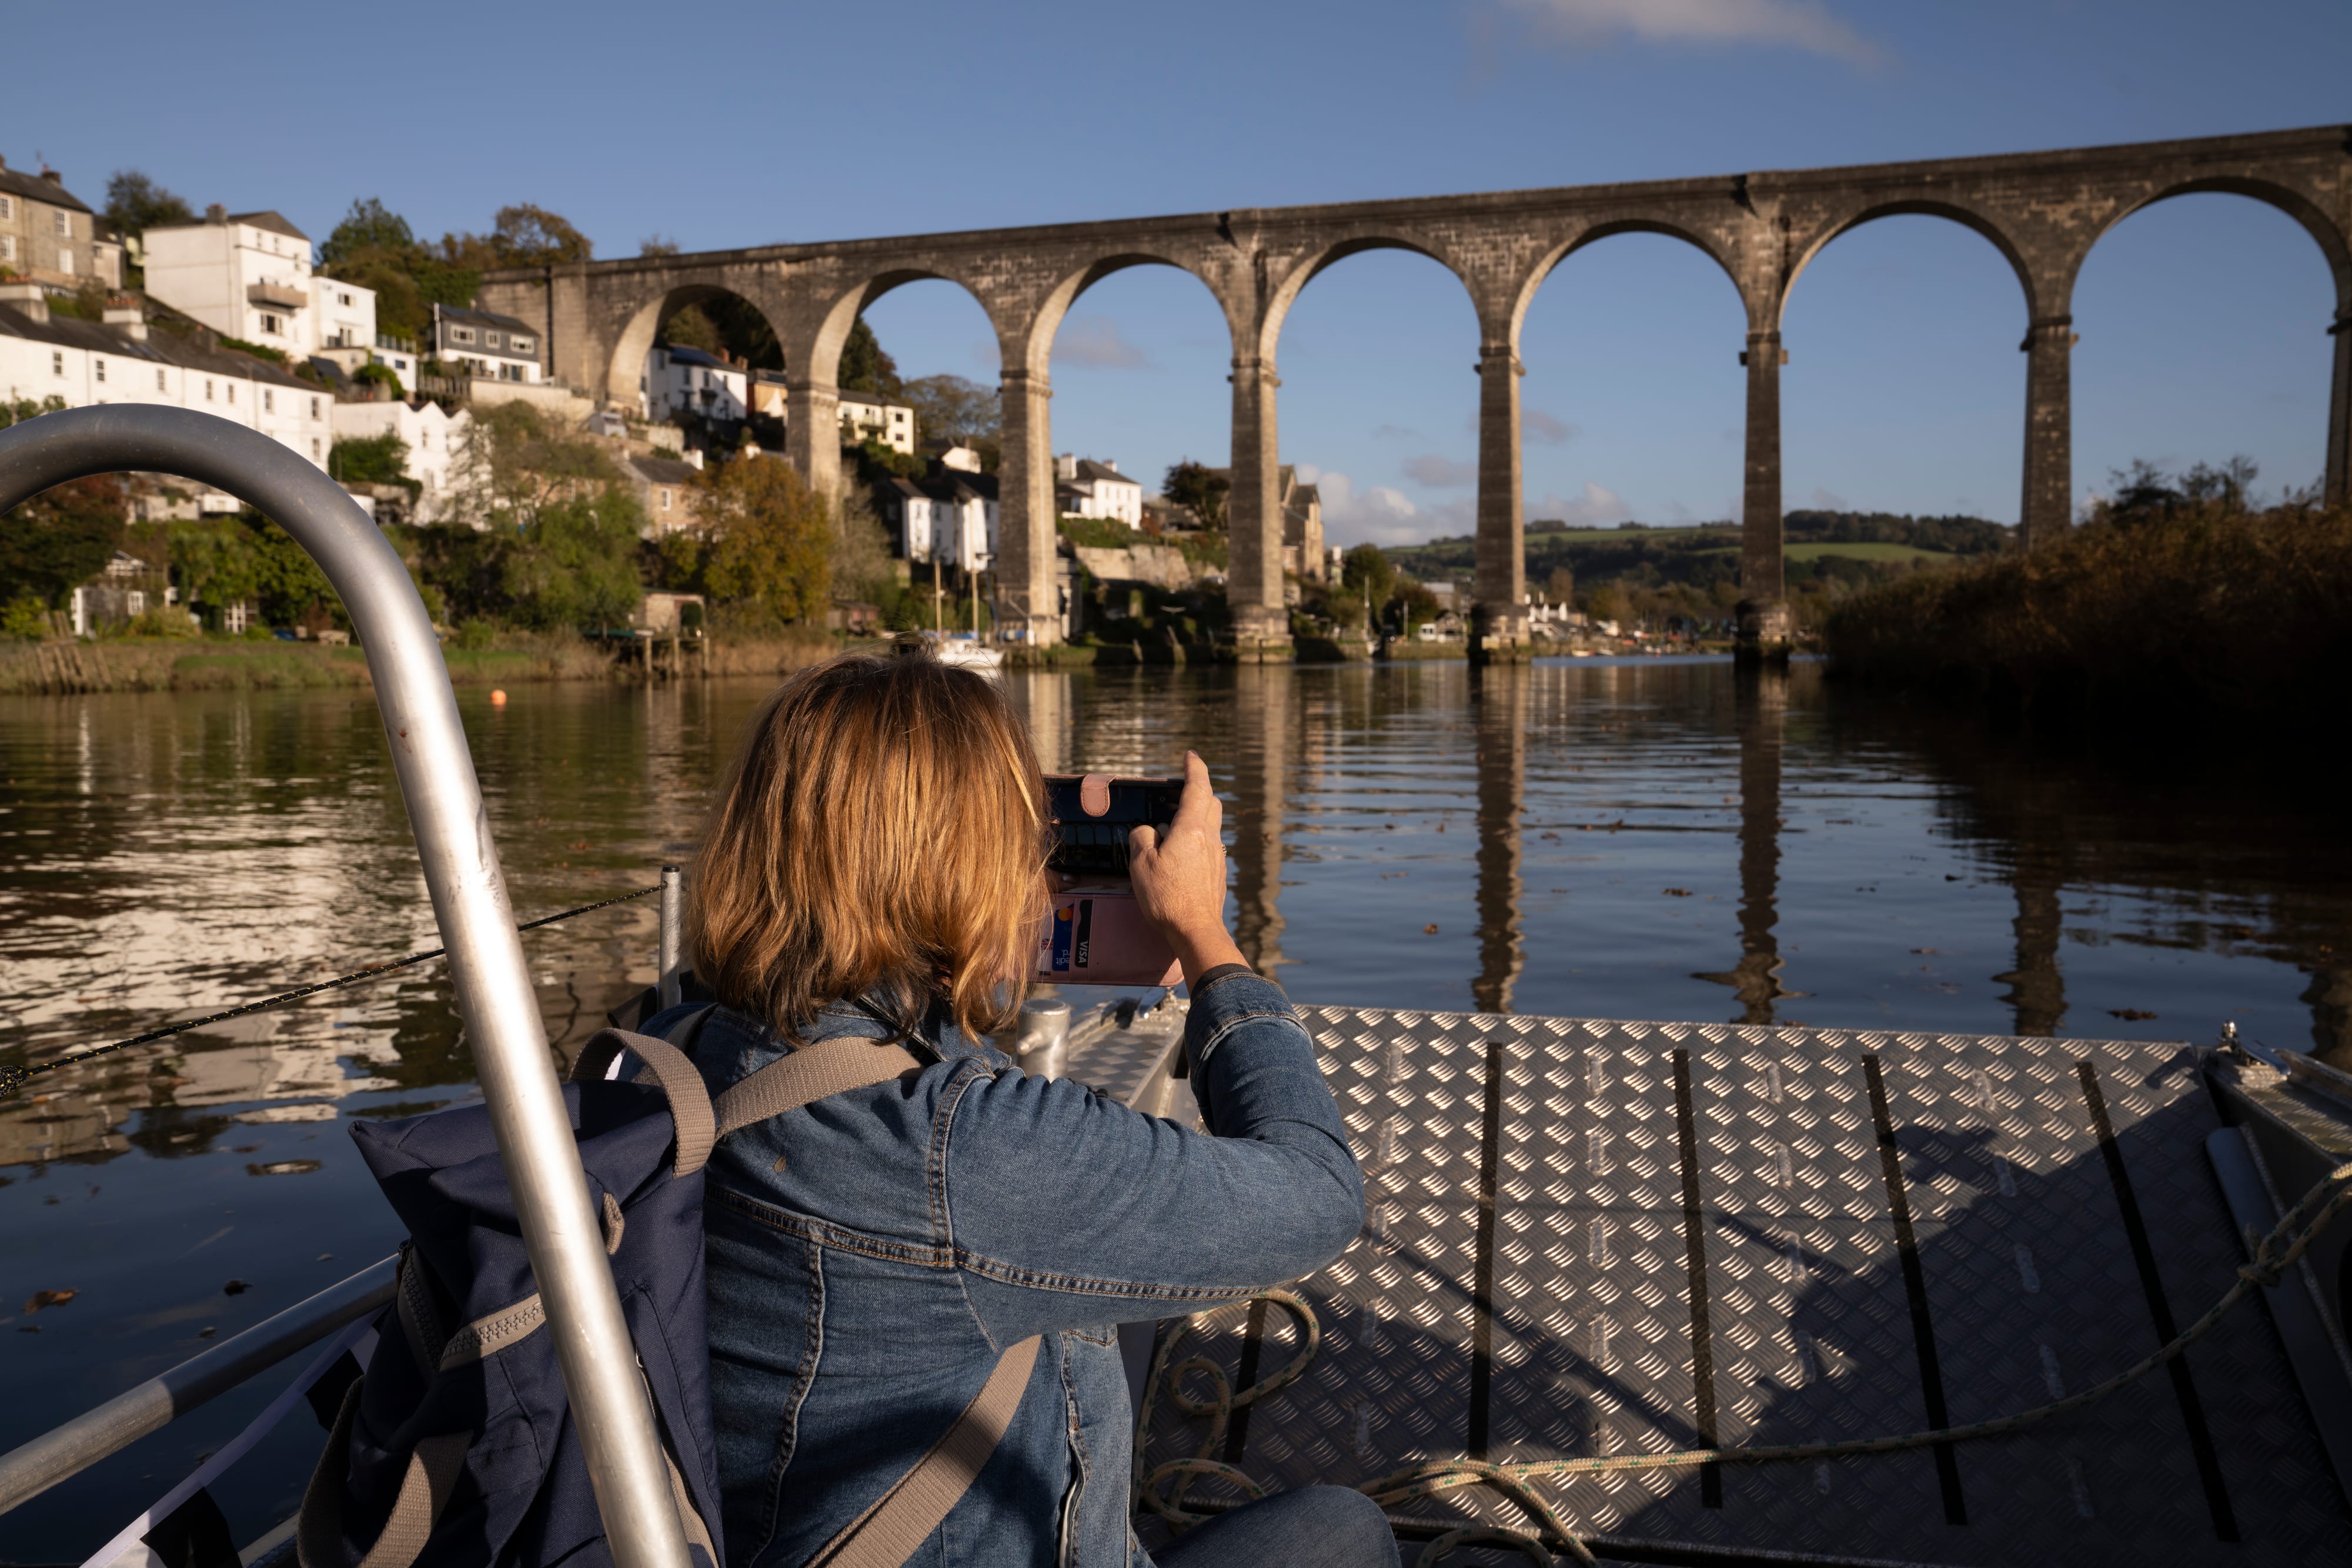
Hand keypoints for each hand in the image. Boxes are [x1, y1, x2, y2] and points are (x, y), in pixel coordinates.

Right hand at [1127, 751, 1246, 983]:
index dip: (1194, 768)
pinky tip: (1179, 856)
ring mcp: (1217, 856)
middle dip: (1199, 790)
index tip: (1190, 755)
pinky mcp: (1218, 873)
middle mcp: (1210, 838)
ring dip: (1196, 817)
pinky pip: (1209, 846)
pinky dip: (1196, 840)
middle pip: (1212, 802)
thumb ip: (1143, 837)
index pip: (1197, 788)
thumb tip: (1150, 831)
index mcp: (1192, 829)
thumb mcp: (1141, 863)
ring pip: (1212, 825)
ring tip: (1172, 827)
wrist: (1196, 930)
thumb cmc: (1166, 897)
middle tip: (1179, 791)